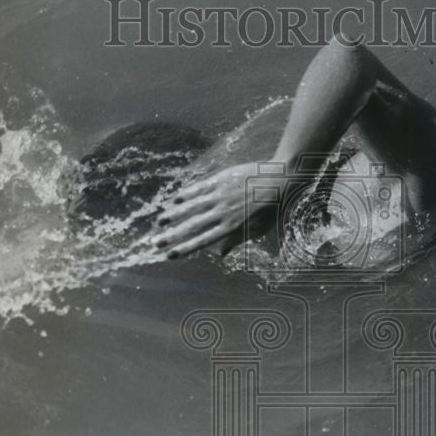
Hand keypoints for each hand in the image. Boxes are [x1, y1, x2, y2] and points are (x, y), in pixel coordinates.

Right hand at [154, 161, 276, 258]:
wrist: (280, 180)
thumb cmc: (271, 209)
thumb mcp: (257, 230)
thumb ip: (236, 240)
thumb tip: (220, 254)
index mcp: (231, 227)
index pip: (202, 241)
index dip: (184, 248)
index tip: (170, 255)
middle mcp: (222, 212)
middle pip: (191, 226)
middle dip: (171, 235)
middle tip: (155, 242)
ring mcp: (220, 195)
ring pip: (190, 206)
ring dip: (173, 214)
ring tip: (160, 221)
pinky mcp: (220, 180)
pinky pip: (198, 188)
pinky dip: (185, 194)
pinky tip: (175, 200)